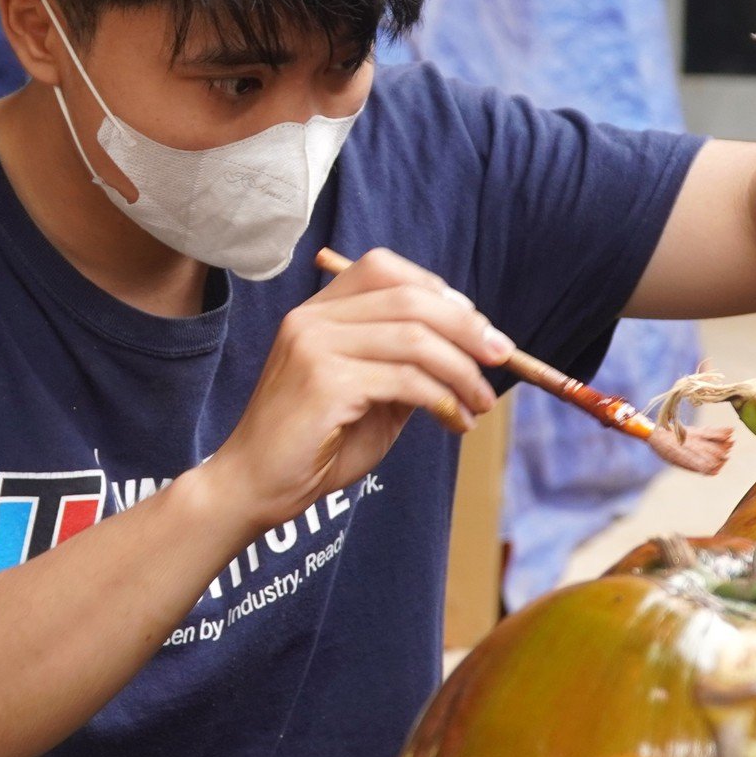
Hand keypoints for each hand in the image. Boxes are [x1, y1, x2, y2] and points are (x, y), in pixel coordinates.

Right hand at [203, 248, 506, 534]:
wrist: (255, 487)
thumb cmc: (314, 445)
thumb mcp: (371, 395)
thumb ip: (406, 365)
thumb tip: (469, 347)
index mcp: (317, 311)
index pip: (385, 269)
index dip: (439, 291)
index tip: (476, 329)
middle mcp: (311, 318)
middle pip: (409, 298)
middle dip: (467, 328)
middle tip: (500, 359)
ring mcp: (314, 346)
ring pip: (414, 338)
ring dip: (462, 371)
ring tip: (480, 403)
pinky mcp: (324, 382)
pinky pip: (406, 380)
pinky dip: (444, 399)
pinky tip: (456, 420)